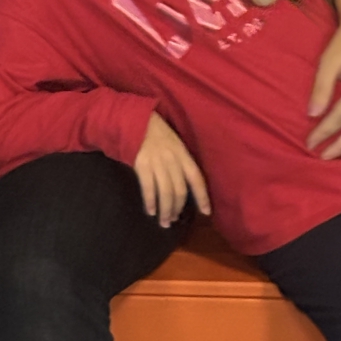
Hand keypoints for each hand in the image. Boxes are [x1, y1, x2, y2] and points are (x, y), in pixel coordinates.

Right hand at [133, 112, 210, 227]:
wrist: (133, 119)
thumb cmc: (154, 131)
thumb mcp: (173, 141)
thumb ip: (179, 159)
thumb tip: (182, 182)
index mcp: (182, 153)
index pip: (196, 177)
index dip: (202, 196)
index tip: (206, 212)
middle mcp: (172, 159)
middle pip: (180, 190)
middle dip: (177, 208)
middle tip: (173, 219)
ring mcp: (157, 162)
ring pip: (166, 192)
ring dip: (166, 210)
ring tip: (164, 221)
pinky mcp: (142, 165)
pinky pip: (149, 188)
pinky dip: (151, 201)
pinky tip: (151, 211)